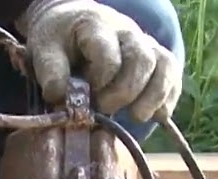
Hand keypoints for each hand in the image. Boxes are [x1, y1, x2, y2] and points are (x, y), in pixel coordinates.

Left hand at [18, 0, 182, 122]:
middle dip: (126, 91)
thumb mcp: (45, 49)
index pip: (108, 54)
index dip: (100, 80)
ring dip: (154, 96)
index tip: (86, 94)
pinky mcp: (155, 58)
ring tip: (137, 117)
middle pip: (142, 59)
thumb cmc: (60, 40)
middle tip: (105, 109)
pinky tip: (156, 115)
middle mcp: (127, 32)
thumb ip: (51, 71)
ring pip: (164, 65)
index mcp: (97, 27)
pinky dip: (168, 97)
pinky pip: (172, 75)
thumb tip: (60, 97)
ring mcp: (145, 44)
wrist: (74, 23)